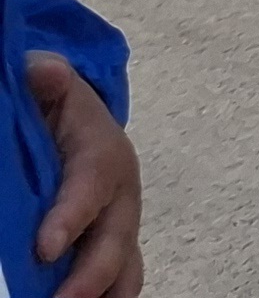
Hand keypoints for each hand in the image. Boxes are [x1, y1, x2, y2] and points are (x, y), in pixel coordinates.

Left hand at [26, 51, 141, 297]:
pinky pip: (118, 279)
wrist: (79, 123)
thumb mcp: (52, 89)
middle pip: (117, 238)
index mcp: (105, 153)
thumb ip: (47, 81)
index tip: (43, 249)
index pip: (91, 185)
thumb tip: (43, 70)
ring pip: (127, 268)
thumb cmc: (60, 109)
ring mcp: (120, 225)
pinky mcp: (111, 248)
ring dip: (109, 292)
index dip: (71, 217)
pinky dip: (108, 295)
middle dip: (92, 275)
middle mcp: (122, 195)